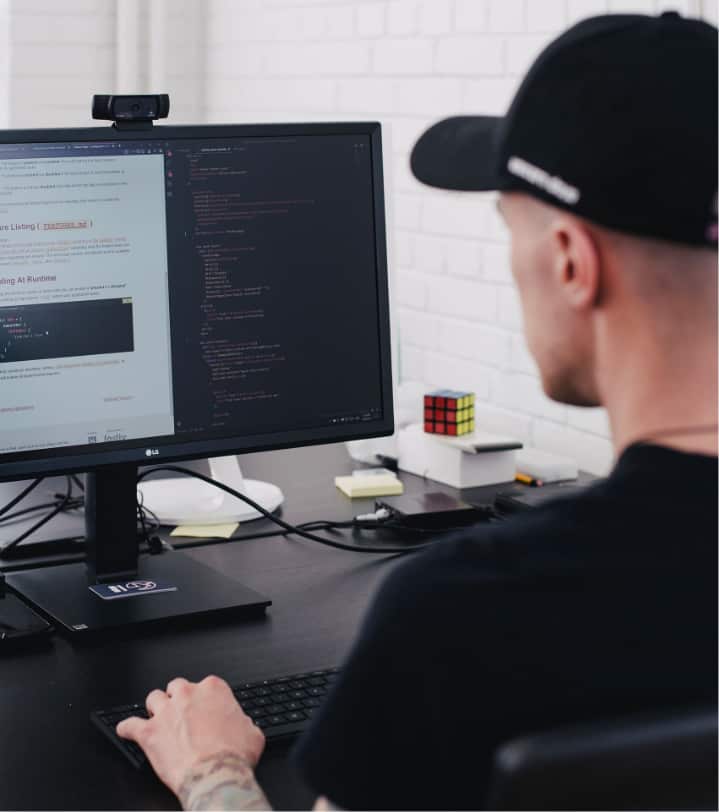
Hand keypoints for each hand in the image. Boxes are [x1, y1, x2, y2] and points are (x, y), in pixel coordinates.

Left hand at [116, 675, 264, 795]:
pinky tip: (127, 730)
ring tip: (157, 718)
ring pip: (153, 698)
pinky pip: (129, 725)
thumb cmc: (234, 755)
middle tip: (181, 714)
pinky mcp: (149, 733)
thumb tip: (243, 726)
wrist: (215, 775)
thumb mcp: (252, 733)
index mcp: (213, 689)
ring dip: (155, 708)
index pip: (205, 685)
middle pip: (176, 686)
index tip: (205, 710)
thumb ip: (244, 723)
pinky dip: (127, 728)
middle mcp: (187, 694)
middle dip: (178, 699)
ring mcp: (166, 712)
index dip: (204, 699)